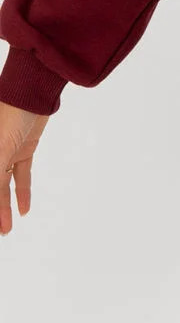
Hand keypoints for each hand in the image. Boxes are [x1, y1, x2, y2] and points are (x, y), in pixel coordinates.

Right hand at [0, 101, 48, 235]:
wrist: (34, 90)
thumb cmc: (10, 112)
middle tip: (0, 233)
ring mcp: (5, 151)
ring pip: (3, 186)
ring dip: (4, 208)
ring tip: (6, 230)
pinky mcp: (23, 149)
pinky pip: (21, 175)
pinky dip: (22, 192)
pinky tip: (24, 210)